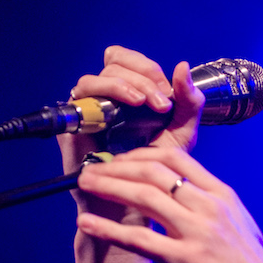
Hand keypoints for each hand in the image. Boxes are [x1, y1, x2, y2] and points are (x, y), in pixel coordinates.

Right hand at [59, 46, 203, 217]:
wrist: (140, 202)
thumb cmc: (158, 169)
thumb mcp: (181, 131)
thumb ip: (188, 101)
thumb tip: (183, 66)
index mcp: (129, 94)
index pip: (129, 60)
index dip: (148, 68)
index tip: (170, 94)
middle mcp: (105, 99)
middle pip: (113, 62)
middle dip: (143, 77)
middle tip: (162, 102)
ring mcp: (87, 111)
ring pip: (95, 77)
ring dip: (125, 84)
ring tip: (146, 104)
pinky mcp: (74, 125)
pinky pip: (82, 97)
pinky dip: (108, 94)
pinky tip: (130, 107)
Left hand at [75, 145, 262, 262]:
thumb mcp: (237, 224)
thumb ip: (209, 206)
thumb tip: (179, 197)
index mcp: (222, 195)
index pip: (175, 157)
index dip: (139, 154)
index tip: (118, 161)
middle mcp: (211, 206)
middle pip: (154, 170)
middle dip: (116, 165)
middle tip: (91, 170)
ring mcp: (199, 233)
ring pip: (144, 197)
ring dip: (108, 187)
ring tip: (82, 185)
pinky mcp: (188, 262)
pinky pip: (139, 240)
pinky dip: (108, 228)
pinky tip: (87, 224)